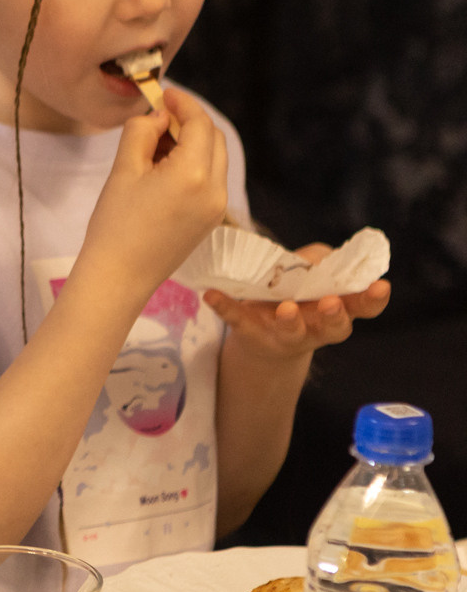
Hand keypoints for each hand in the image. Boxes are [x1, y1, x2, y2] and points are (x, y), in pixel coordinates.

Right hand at [77, 89, 230, 299]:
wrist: (119, 277)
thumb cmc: (115, 225)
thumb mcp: (123, 171)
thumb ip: (142, 133)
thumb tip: (157, 116)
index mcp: (193, 174)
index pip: (200, 124)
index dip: (183, 104)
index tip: (163, 94)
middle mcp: (215, 190)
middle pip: (214, 139)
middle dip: (189, 122)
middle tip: (156, 119)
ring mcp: (217, 207)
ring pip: (214, 159)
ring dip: (191, 143)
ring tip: (154, 148)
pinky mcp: (211, 220)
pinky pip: (210, 180)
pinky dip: (193, 165)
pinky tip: (162, 171)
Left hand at [203, 243, 392, 361]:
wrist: (261, 331)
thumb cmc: (295, 294)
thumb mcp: (310, 274)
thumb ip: (319, 262)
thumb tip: (321, 257)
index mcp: (338, 308)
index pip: (364, 306)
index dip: (373, 298)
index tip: (380, 286)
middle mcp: (317, 326)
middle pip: (336, 328)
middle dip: (335, 316)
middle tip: (331, 303)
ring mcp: (285, 334)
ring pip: (294, 333)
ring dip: (291, 322)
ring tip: (286, 309)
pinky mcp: (251, 333)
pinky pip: (238, 322)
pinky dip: (225, 308)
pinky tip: (211, 295)